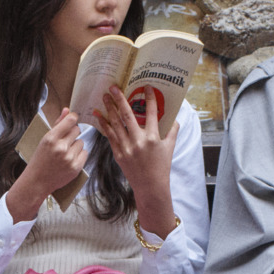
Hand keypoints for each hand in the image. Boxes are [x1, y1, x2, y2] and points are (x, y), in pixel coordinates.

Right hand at [5, 108, 87, 221]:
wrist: (37, 181)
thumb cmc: (39, 159)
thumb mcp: (44, 140)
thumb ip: (57, 124)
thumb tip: (67, 110)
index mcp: (50, 138)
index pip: (70, 120)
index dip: (73, 118)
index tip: (72, 119)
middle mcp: (60, 148)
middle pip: (77, 130)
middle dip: (72, 133)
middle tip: (65, 140)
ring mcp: (69, 158)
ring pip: (81, 142)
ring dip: (75, 145)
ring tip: (65, 152)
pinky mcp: (76, 168)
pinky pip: (85, 153)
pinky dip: (79, 155)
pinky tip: (70, 158)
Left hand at [94, 91, 174, 235]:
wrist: (150, 186)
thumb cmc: (161, 167)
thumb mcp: (169, 147)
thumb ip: (172, 131)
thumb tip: (175, 118)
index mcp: (153, 138)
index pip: (152, 113)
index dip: (149, 99)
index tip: (146, 87)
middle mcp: (139, 141)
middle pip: (127, 115)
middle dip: (119, 99)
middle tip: (113, 87)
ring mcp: (127, 147)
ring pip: (115, 124)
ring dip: (109, 109)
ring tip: (104, 96)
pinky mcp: (118, 154)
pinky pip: (109, 136)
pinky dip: (104, 125)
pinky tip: (99, 115)